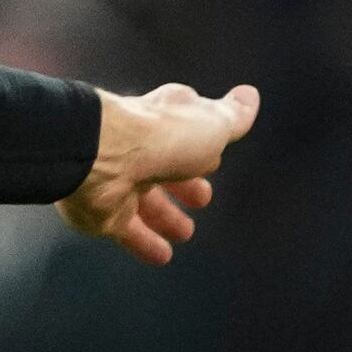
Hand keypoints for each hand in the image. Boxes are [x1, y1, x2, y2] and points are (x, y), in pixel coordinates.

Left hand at [61, 82, 257, 266]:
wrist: (102, 156)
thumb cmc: (160, 137)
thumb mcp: (212, 124)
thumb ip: (233, 116)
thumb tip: (249, 96)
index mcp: (167, 124)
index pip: (187, 134)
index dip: (202, 147)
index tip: (214, 160)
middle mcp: (142, 150)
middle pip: (166, 171)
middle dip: (185, 185)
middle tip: (202, 198)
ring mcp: (121, 181)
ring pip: (146, 203)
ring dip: (167, 217)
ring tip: (184, 232)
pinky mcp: (105, 212)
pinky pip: (128, 231)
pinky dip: (146, 244)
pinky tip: (162, 256)